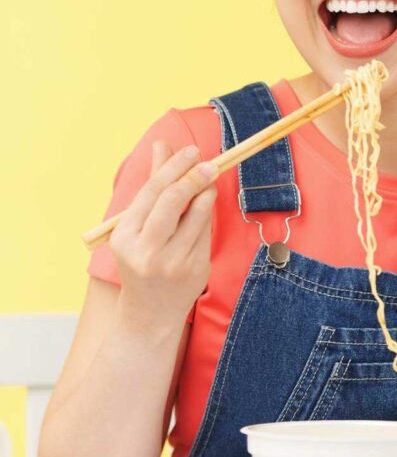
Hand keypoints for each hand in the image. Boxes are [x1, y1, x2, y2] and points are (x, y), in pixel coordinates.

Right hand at [109, 140, 217, 330]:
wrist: (149, 312)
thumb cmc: (142, 256)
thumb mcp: (138, 223)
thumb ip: (153, 183)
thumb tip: (162, 144)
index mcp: (125, 236)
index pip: (152, 192)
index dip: (174, 167)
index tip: (191, 151)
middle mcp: (146, 250)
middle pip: (173, 201)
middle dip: (193, 176)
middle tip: (210, 162)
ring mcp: (172, 262)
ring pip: (197, 215)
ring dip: (206, 194)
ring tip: (208, 183)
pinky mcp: (195, 270)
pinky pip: (206, 233)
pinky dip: (207, 217)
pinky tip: (204, 211)